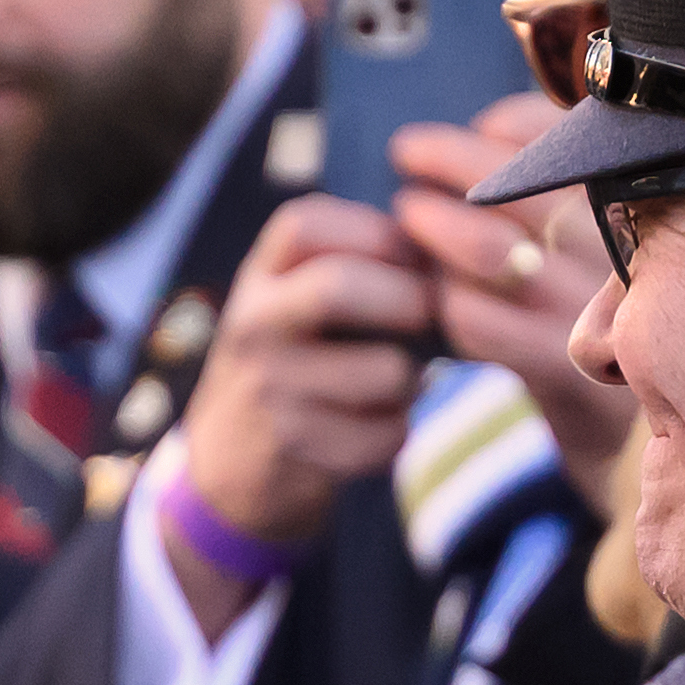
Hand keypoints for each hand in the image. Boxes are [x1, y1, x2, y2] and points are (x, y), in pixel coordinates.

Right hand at [173, 197, 436, 629]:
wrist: (232, 459)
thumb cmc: (295, 362)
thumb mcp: (296, 300)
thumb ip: (355, 267)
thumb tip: (452, 256)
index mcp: (259, 276)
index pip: (306, 225)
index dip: (376, 234)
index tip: (412, 259)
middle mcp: (252, 324)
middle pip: (338, 286)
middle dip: (409, 300)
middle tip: (430, 318)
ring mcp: (267, 387)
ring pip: (384, 370)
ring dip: (413, 379)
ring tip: (400, 383)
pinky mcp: (293, 446)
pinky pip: (384, 433)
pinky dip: (398, 432)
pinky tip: (379, 427)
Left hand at [392, 103, 635, 508]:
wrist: (651, 459)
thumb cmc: (620, 340)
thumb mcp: (612, 264)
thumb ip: (571, 203)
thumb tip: (495, 133)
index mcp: (651, 217)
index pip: (578, 142)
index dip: (514, 126)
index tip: (476, 126)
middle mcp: (631, 258)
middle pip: (527, 185)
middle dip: (454, 160)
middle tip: (407, 152)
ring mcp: (603, 320)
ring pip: (495, 250)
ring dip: (436, 228)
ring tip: (405, 216)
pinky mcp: (572, 380)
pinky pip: (483, 325)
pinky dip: (445, 305)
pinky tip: (434, 301)